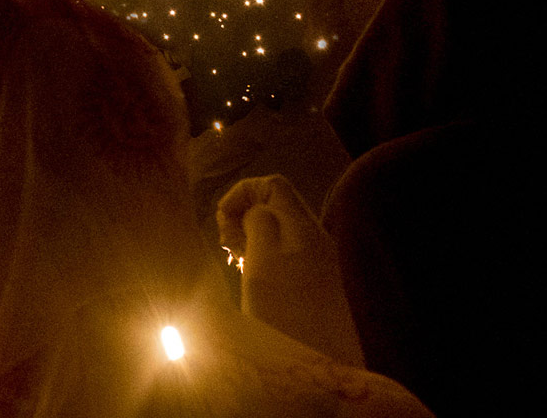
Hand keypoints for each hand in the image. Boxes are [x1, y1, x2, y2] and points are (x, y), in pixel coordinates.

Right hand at [216, 174, 363, 366]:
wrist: (323, 361)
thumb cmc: (286, 311)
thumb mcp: (262, 260)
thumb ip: (257, 224)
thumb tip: (255, 211)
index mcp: (303, 227)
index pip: (272, 184)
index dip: (241, 193)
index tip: (223, 221)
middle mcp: (316, 239)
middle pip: (276, 206)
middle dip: (244, 217)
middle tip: (229, 246)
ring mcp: (319, 262)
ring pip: (278, 231)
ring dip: (252, 239)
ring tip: (238, 263)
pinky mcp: (316, 284)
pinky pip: (286, 253)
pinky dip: (264, 257)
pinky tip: (253, 279)